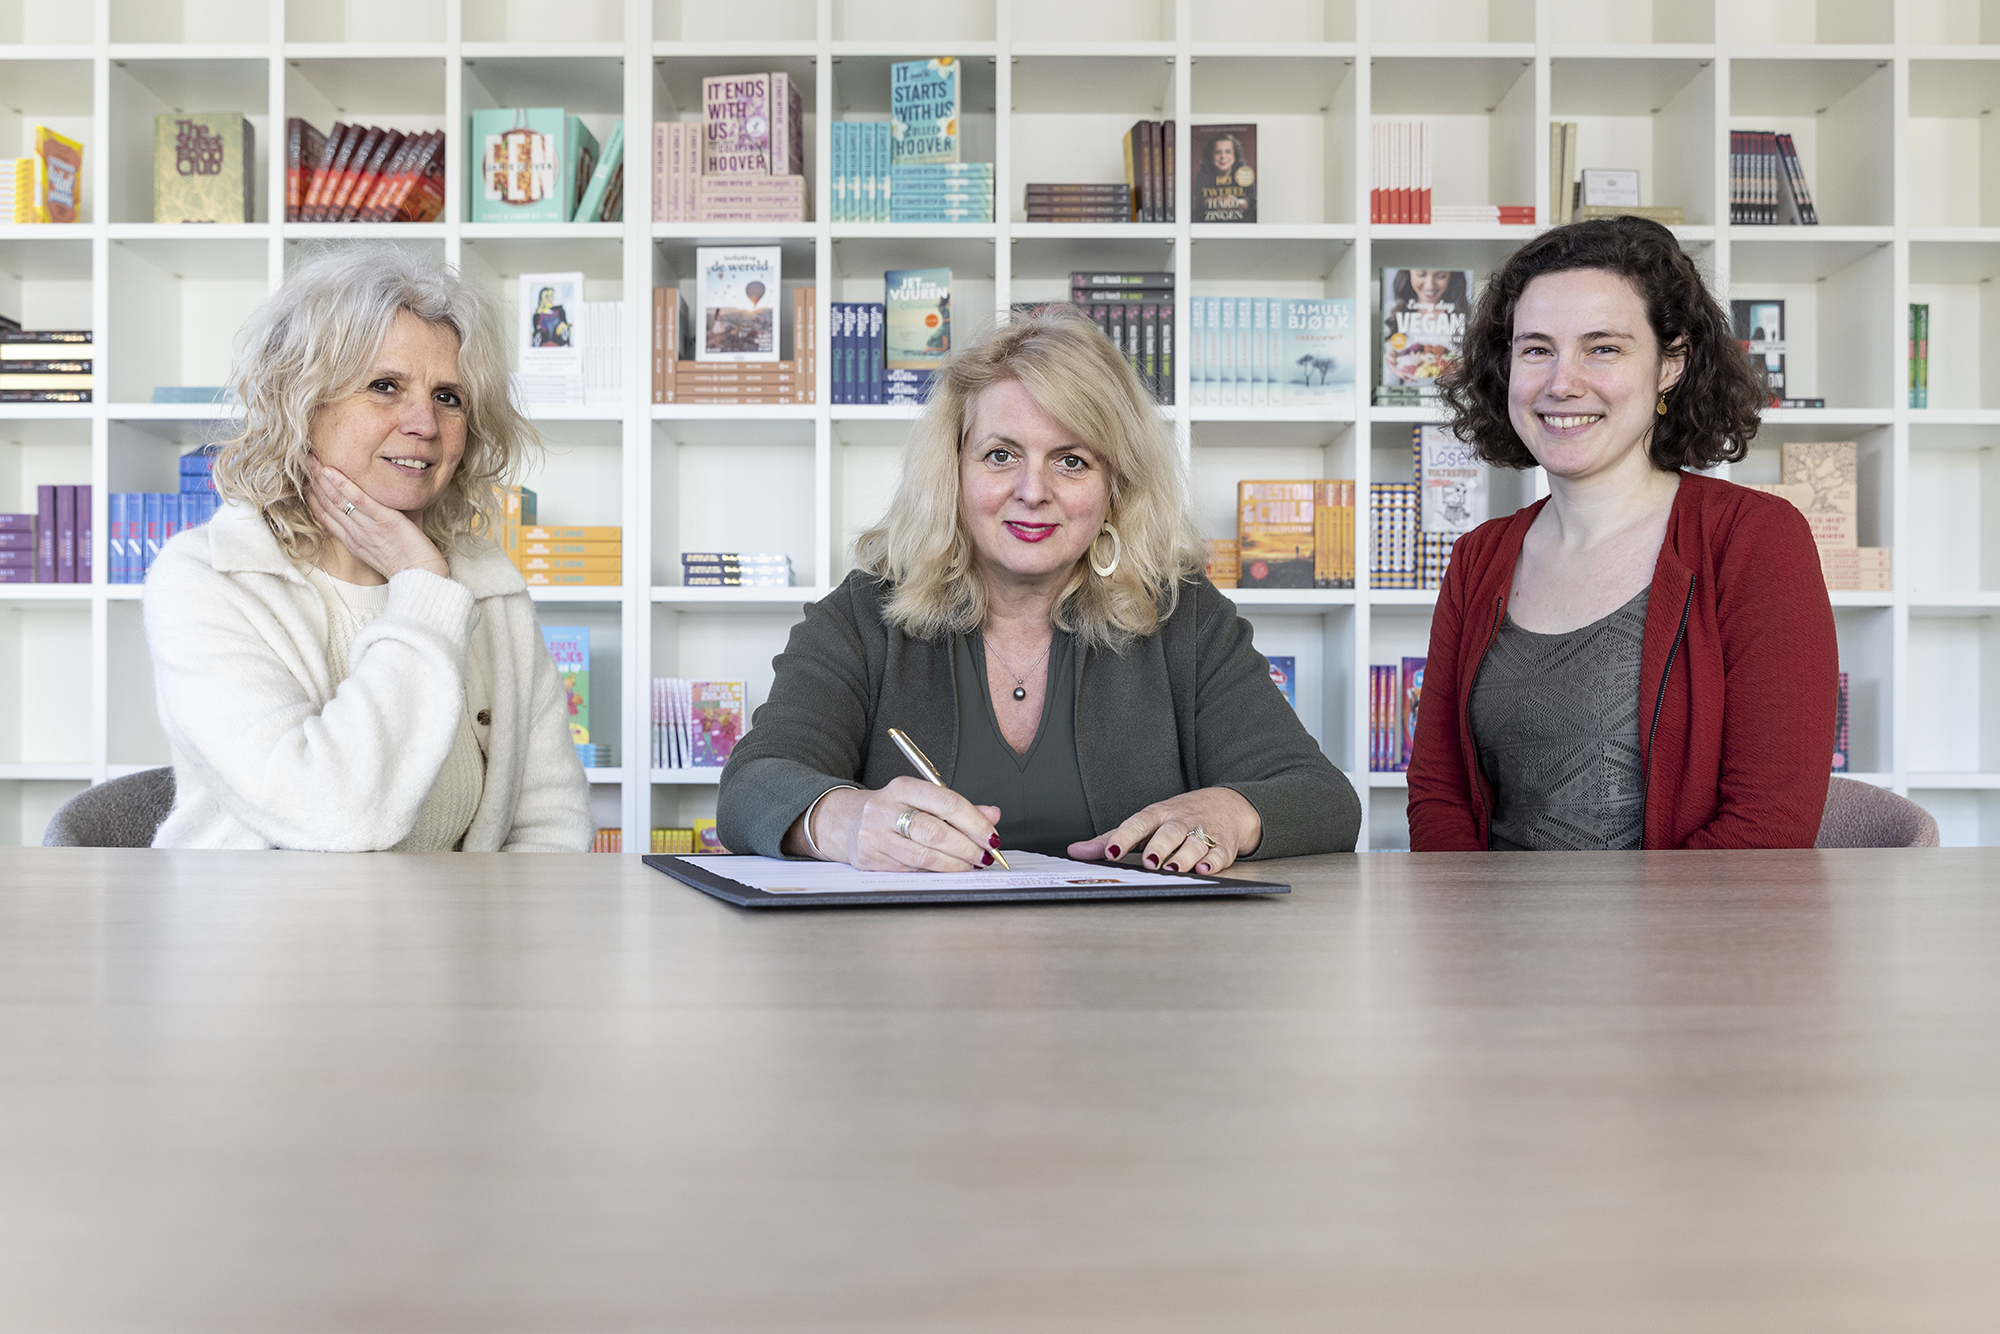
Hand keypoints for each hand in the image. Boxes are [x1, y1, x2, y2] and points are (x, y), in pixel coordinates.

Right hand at [305, 464, 448, 580]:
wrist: (422, 577)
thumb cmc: (409, 564)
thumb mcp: (381, 549)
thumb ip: (372, 532)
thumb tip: (372, 514)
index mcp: (353, 542)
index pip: (325, 516)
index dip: (312, 497)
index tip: (304, 479)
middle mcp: (355, 534)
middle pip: (327, 505)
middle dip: (313, 482)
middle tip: (303, 461)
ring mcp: (368, 528)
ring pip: (338, 500)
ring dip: (322, 478)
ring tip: (312, 460)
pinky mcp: (384, 521)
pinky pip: (359, 500)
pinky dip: (343, 485)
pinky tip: (331, 471)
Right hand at [811, 777, 1002, 872]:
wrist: (845, 822)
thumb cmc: (891, 810)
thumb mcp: (922, 799)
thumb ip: (957, 808)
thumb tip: (992, 815)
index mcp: (902, 787)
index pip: (946, 802)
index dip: (975, 822)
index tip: (992, 837)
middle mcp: (886, 809)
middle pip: (935, 831)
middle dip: (967, 847)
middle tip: (985, 856)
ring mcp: (876, 836)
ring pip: (924, 856)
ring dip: (954, 864)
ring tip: (971, 865)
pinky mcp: (871, 859)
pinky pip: (911, 870)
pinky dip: (936, 873)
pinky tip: (948, 870)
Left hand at [1069, 787, 1261, 874]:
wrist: (1226, 805)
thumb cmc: (1178, 816)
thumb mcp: (1146, 822)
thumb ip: (1111, 838)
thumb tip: (1075, 851)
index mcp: (1158, 815)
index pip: (1138, 823)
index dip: (1124, 837)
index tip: (1111, 852)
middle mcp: (1180, 822)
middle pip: (1169, 832)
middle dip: (1159, 847)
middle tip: (1149, 862)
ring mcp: (1203, 832)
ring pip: (1195, 844)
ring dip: (1184, 857)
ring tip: (1174, 869)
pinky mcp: (1222, 846)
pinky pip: (1219, 854)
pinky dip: (1213, 862)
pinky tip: (1205, 870)